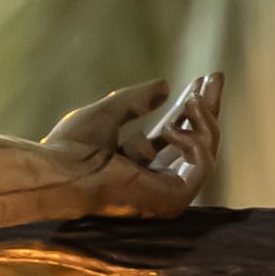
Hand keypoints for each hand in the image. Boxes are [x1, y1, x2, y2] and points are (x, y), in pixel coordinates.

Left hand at [52, 73, 216, 215]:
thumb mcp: (109, 112)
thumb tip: (165, 85)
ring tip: (190, 101)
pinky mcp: (172, 199)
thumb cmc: (70, 147)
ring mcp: (164, 193)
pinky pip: (202, 167)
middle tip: (215, 76)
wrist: (60, 169)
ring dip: (202, 121)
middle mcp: (153, 181)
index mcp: (136, 165)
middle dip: (207, 107)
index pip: (175, 136)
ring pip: (204, 153)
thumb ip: (136, 99)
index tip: (203, 79)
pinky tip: (173, 128)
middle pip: (196, 143)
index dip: (190, 107)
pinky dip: (195, 142)